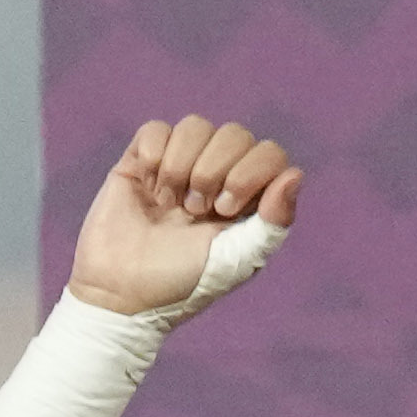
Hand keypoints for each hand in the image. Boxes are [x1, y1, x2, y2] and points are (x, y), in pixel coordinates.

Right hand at [66, 111, 299, 319]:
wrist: (121, 291)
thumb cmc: (183, 281)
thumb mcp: (238, 259)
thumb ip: (273, 221)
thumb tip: (295, 174)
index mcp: (249, 195)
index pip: (270, 154)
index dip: (251, 173)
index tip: (225, 210)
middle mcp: (218, 173)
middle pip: (235, 134)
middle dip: (214, 171)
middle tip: (194, 210)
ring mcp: (179, 163)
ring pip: (196, 125)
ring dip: (182, 165)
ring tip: (170, 203)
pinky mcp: (140, 160)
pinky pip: (155, 129)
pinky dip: (153, 155)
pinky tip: (147, 187)